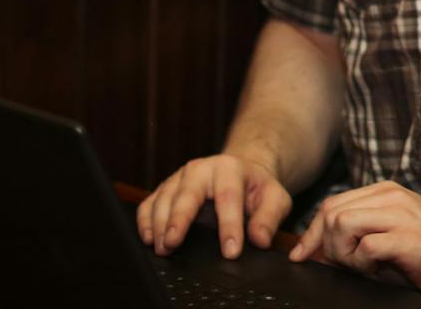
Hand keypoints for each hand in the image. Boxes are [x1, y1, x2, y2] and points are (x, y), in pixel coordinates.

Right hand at [136, 152, 291, 258]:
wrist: (240, 172)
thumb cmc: (256, 188)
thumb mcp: (275, 197)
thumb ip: (270, 217)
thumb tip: (260, 239)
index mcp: (230, 169)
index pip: (229, 197)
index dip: (229, 226)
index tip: (230, 251)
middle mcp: (201, 169)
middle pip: (187, 193)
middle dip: (178, 219)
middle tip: (173, 243)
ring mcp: (180, 178)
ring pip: (164, 198)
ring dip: (159, 224)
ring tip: (162, 248)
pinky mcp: (165, 188)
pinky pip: (149, 203)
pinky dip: (145, 220)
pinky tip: (149, 238)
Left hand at [288, 180, 420, 300]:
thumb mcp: (386, 234)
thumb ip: (353, 233)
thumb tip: (309, 247)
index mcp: (386, 192)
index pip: (331, 204)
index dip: (312, 233)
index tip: (303, 254)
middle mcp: (393, 197)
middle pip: (332, 213)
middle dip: (328, 245)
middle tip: (350, 263)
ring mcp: (402, 215)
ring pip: (342, 225)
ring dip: (344, 254)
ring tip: (365, 265)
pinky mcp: (409, 238)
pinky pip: (365, 247)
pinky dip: (363, 263)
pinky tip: (379, 268)